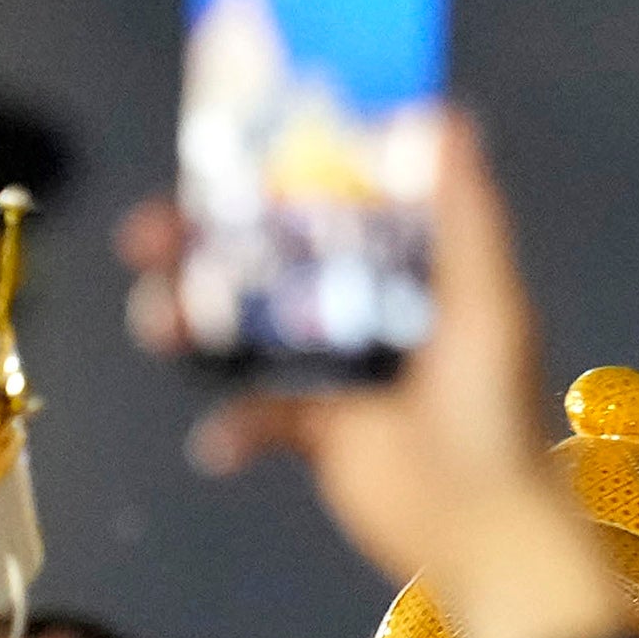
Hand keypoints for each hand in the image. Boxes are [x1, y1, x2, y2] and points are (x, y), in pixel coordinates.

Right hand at [189, 127, 624, 637]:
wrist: (477, 522)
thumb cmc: (489, 403)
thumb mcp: (487, 297)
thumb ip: (465, 211)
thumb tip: (444, 116)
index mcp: (414, 265)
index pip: (335, 203)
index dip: (277, 178)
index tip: (217, 156)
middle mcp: (373, 305)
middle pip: (275, 258)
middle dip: (208, 243)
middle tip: (150, 236)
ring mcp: (340, 366)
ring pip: (247, 327)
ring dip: (194, 319)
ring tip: (161, 320)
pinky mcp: (315, 427)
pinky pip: (253, 414)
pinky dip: (231, 425)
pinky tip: (224, 440)